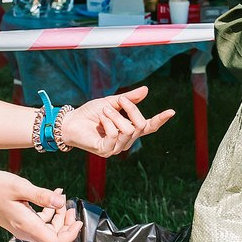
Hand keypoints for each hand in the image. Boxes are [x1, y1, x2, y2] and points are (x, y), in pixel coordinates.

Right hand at [0, 171, 80, 241]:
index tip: (78, 221)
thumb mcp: (20, 187)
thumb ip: (42, 195)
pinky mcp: (21, 223)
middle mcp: (26, 231)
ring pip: (48, 230)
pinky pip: (40, 223)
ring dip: (59, 216)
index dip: (70, 235)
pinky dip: (49, 212)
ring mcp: (23, 228)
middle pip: (54, 237)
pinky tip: (50, 196)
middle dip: (66, 223)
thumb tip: (61, 200)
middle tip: (69, 205)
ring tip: (59, 196)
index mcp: (27, 225)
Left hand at [58, 85, 174, 155]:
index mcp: (129, 129)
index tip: (172, 111)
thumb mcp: (111, 102)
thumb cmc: (90, 113)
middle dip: (131, 109)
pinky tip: (100, 119)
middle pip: (140, 125)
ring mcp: (116, 147)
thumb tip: (146, 90)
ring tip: (104, 111)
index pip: (149, 127)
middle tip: (118, 101)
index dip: (160, 120)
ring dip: (115, 115)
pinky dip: (108, 122)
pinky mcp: (106, 150)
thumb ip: (128, 99)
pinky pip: (115, 134)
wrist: (70, 121)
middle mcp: (126, 140)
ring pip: (128, 129)